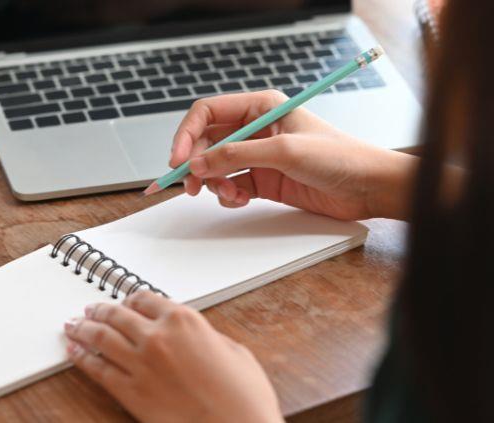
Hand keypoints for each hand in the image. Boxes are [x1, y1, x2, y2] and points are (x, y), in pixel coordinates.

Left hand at [64, 291, 283, 422]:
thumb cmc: (243, 398)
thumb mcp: (235, 352)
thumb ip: (207, 336)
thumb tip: (195, 336)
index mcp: (184, 320)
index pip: (146, 299)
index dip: (131, 299)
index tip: (125, 301)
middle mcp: (157, 337)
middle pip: (118, 315)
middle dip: (100, 310)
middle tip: (91, 310)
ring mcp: (140, 364)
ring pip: (101, 338)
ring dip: (83, 328)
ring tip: (73, 325)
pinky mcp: (130, 392)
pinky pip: (97, 369)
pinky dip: (81, 357)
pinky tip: (73, 351)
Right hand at [170, 90, 417, 219]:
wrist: (367, 187)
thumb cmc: (339, 157)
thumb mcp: (284, 151)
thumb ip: (237, 156)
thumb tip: (199, 163)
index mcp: (261, 107)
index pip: (208, 113)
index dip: (188, 134)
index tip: (178, 159)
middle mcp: (256, 129)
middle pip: (207, 143)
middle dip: (196, 164)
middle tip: (190, 185)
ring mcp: (259, 156)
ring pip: (217, 167)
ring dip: (214, 183)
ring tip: (229, 195)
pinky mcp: (264, 181)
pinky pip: (231, 186)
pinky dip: (229, 196)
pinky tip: (241, 200)